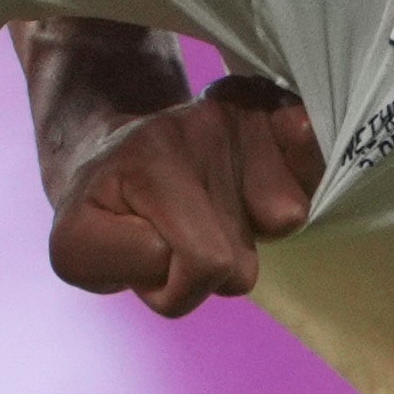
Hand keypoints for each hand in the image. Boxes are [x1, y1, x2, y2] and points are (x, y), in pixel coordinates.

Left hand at [48, 75, 317, 315]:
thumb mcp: (77, 251)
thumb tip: (195, 247)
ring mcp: (247, 117)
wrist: (114, 147)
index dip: (173, 284)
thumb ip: (121, 260)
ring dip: (246, 230)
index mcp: (153, 161)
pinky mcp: (279, 109)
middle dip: (208, 264)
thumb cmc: (101, 209)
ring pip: (285, 220)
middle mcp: (205, 127)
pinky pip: (315, 159)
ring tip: (207, 206)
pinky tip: (261, 175)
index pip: (206, 263)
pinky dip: (299, 174)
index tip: (149, 256)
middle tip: (176, 231)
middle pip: (244, 259)